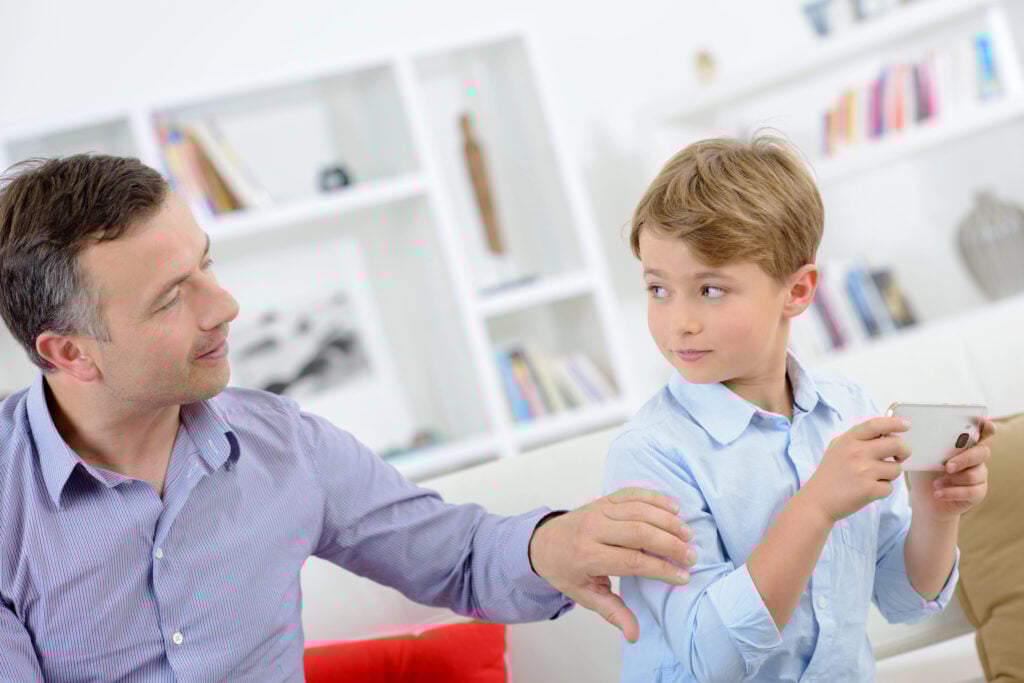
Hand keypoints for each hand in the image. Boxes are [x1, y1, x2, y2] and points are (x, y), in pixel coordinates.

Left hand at [528, 487, 695, 642]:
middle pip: (640, 532)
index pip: (632, 561)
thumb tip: (634, 634)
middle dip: (670, 544)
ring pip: (639, 510)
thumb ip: (612, 612)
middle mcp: (593, 529)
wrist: (542, 542)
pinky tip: (674, 507)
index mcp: (588, 556)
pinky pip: (632, 493)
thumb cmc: (566, 571)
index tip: (683, 576)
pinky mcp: (603, 499)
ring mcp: (599, 510)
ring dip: (668, 521)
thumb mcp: (584, 595)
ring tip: (688, 535)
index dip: (661, 569)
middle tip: (691, 556)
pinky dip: (655, 498)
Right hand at [802, 416, 910, 521]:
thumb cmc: (830, 473)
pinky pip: (890, 487)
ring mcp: (864, 471)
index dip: (895, 423)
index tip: (906, 425)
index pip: (876, 425)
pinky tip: (868, 490)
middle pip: (896, 444)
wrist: (817, 501)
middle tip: (900, 457)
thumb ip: (858, 439)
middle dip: (904, 451)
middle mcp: (857, 452)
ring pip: (896, 468)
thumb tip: (887, 433)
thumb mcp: (838, 448)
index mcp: (849, 440)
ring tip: (873, 478)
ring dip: (889, 474)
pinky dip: (882, 490)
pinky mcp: (869, 490)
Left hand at [909, 418, 994, 522]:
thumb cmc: (924, 473)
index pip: (981, 432)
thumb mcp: (922, 456)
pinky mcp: (978, 492)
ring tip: (935, 483)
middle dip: (964, 459)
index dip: (986, 427)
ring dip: (952, 480)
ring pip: (975, 474)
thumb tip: (923, 433)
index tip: (985, 423)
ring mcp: (979, 475)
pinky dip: (952, 493)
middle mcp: (975, 458)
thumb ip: (929, 445)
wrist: (923, 498)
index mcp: (963, 444)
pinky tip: (938, 493)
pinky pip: (972, 492)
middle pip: (982, 452)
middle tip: (947, 467)